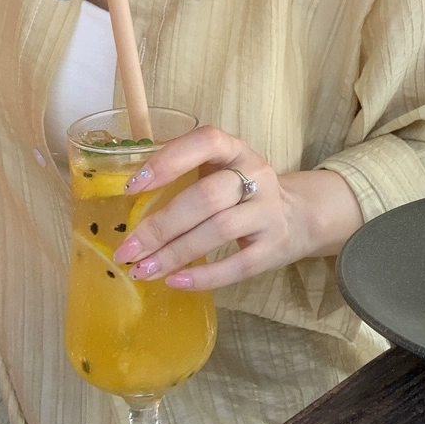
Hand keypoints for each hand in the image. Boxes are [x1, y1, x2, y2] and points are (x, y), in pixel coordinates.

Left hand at [113, 125, 362, 290]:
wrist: (298, 215)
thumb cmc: (240, 192)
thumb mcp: (220, 170)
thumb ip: (184, 175)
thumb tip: (126, 202)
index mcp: (236, 150)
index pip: (206, 142)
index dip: (169, 160)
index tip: (133, 187)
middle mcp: (256, 175)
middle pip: (207, 196)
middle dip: (162, 225)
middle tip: (127, 249)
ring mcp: (268, 211)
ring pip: (219, 230)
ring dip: (176, 253)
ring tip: (143, 270)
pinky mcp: (274, 247)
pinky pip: (239, 265)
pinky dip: (205, 276)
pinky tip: (176, 282)